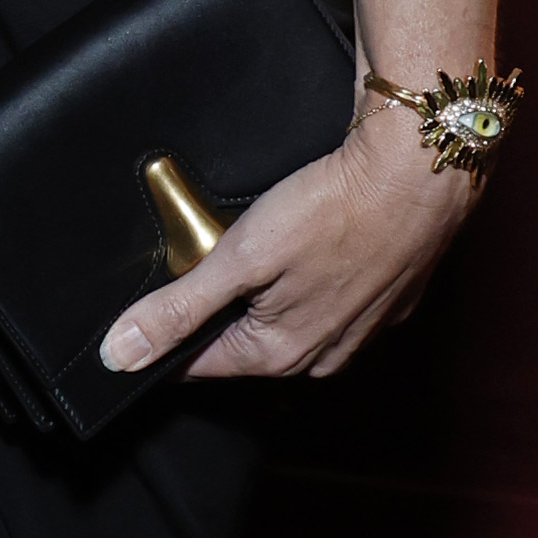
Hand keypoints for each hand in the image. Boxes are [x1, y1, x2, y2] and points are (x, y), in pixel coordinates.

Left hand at [98, 94, 474, 389]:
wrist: (418, 170)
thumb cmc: (333, 209)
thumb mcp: (237, 257)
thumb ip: (177, 308)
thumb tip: (119, 355)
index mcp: (280, 355)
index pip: (198, 367)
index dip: (166, 339)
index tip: (147, 315)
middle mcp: (324, 356)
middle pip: (244, 344)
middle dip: (218, 310)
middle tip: (209, 257)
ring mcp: (362, 330)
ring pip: (288, 323)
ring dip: (265, 294)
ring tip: (261, 246)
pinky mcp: (388, 300)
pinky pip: (328, 301)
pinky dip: (309, 280)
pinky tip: (308, 244)